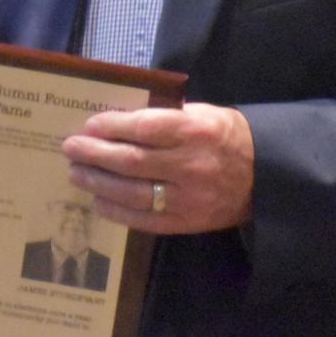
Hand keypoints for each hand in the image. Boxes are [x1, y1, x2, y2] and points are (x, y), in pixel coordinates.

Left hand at [62, 103, 254, 233]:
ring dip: (98, 183)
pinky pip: (145, 220)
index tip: (89, 125)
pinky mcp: (188, 222)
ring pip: (134, 193)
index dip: (112, 127)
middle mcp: (191, 165)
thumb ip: (165, 116)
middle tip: (70, 148)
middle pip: (132, 161)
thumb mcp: (202, 113)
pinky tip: (98, 201)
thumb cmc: (226, 136)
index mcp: (196, 131)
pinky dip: (117, 211)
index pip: (144, 127)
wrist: (265, 176)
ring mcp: (189, 198)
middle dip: (95, 154)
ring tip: (76, 173)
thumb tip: (118, 119)